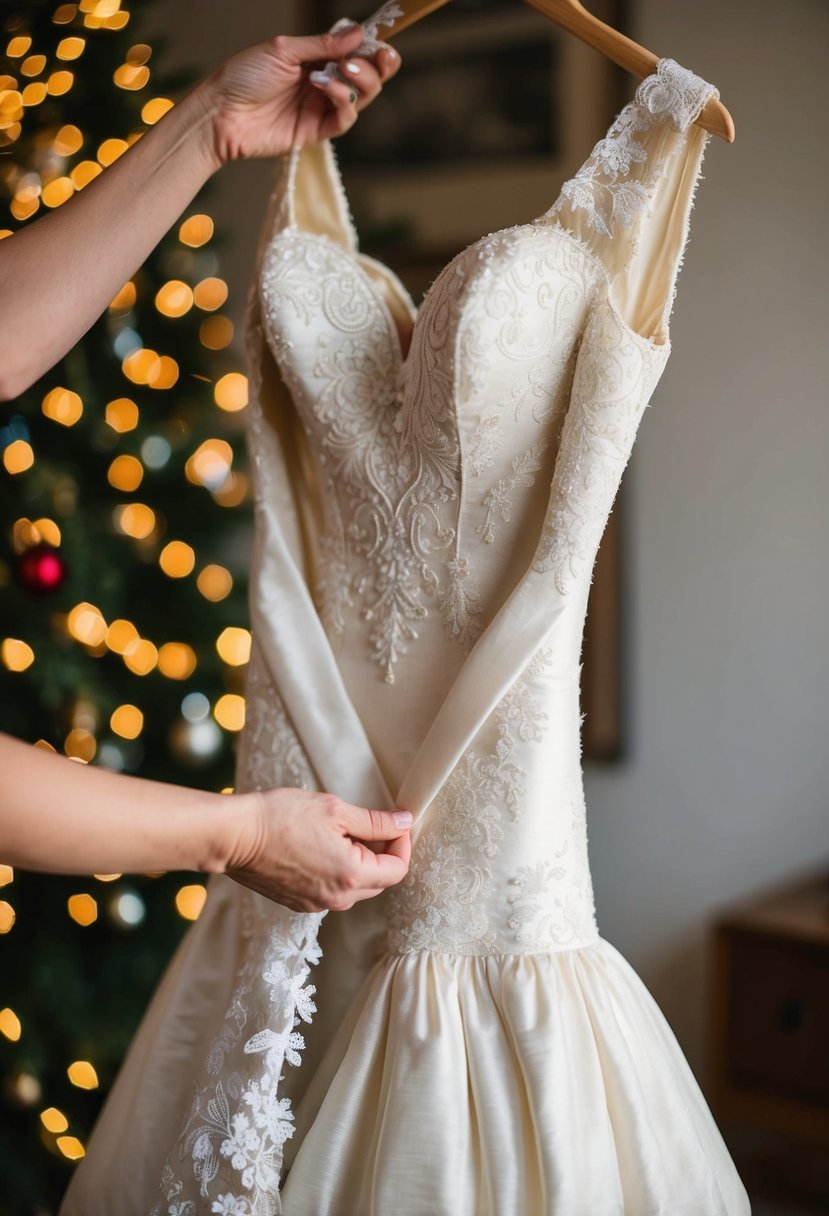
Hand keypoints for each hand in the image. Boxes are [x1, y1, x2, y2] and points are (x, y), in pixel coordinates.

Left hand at [197, 25, 400, 167]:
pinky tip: (326, 87)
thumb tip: (357, 33)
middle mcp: (323, 83)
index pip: (354, 52)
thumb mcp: (283, 49)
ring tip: (346, 69)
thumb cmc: (244, 76)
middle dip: (377, 66)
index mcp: (315, 59)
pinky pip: (344, 119)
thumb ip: (322, 44)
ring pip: (360, 98)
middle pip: (366, 77)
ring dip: (361, 81)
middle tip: (378, 56)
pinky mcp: (316, 131)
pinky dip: (343, 101)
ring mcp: (320, 108)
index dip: (372, 47)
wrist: (221, 113)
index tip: (382, 40)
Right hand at [223, 788, 412, 912]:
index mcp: (351, 876)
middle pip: (379, 881)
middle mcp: (337, 899)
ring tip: (339, 833)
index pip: (397, 869)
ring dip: (359, 863)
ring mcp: (316, 905)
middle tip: (366, 825)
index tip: (392, 822)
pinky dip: (337, 872)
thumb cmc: (282, 817)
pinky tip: (320, 847)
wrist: (234, 836)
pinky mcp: (299, 903)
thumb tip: (405, 822)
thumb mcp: (335, 811)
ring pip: (355, 888)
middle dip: (381, 854)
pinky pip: (332, 891)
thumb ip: (375, 821)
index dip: (401, 843)